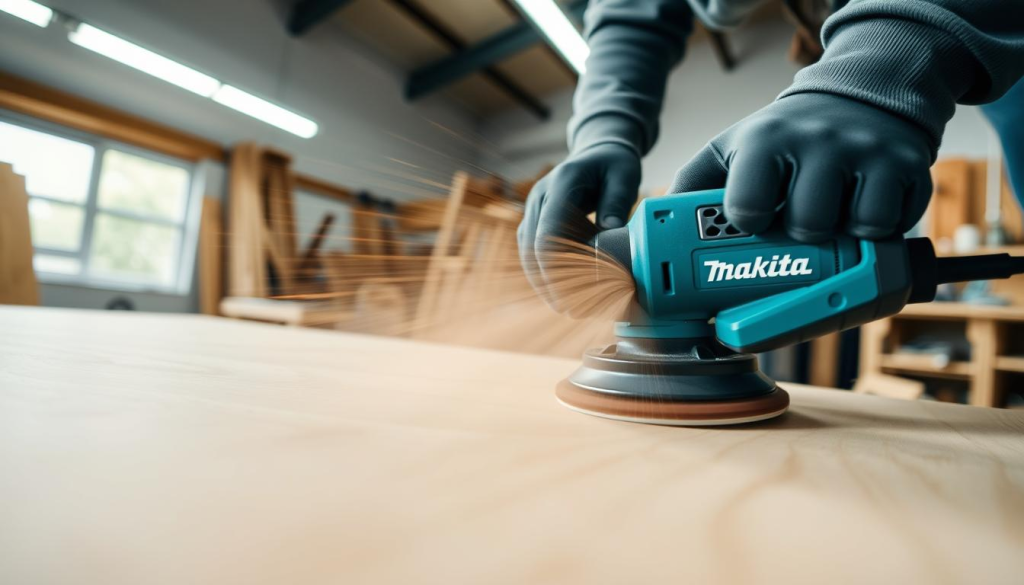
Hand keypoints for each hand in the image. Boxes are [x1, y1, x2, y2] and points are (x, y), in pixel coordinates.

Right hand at [518, 143, 640, 311]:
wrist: (598, 150)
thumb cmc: (613, 163)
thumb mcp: (624, 174)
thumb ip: (617, 202)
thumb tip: (610, 234)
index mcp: (562, 183)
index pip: (548, 233)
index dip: (556, 267)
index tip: (573, 292)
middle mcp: (540, 196)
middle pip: (532, 248)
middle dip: (549, 282)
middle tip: (570, 309)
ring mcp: (534, 208)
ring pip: (528, 253)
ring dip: (544, 281)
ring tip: (567, 307)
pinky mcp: (536, 220)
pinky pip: (533, 251)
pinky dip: (545, 272)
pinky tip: (562, 292)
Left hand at [671, 93, 933, 241]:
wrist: (860, 94)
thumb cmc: (785, 136)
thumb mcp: (732, 148)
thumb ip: (692, 186)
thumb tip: (650, 233)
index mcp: (766, 141)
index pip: (748, 207)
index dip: (749, 225)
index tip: (754, 222)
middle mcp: (819, 143)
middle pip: (806, 226)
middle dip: (798, 234)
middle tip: (796, 220)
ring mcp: (868, 154)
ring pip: (855, 229)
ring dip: (841, 236)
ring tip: (830, 216)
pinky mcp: (910, 167)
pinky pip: (894, 225)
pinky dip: (879, 231)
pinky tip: (863, 211)